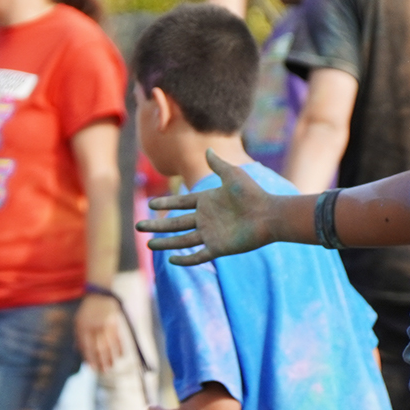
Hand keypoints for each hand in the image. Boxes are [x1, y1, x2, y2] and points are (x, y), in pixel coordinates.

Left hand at [76, 292, 126, 372]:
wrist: (99, 294)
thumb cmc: (87, 311)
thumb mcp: (78, 322)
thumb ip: (79, 337)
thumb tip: (79, 353)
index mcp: (82, 328)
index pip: (86, 347)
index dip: (90, 359)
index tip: (93, 369)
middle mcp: (93, 327)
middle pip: (98, 348)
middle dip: (102, 361)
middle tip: (104, 371)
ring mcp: (105, 324)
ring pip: (109, 345)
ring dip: (111, 357)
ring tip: (112, 366)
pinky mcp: (114, 322)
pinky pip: (118, 337)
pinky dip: (120, 348)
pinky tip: (121, 355)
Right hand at [137, 151, 273, 265]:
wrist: (269, 215)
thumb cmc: (253, 194)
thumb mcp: (233, 175)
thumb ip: (218, 165)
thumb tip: (208, 149)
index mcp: (208, 201)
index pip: (181, 202)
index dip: (166, 202)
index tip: (150, 204)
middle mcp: (206, 219)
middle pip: (176, 223)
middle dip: (157, 225)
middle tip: (139, 226)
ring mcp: (211, 234)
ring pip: (182, 240)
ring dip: (165, 242)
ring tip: (148, 244)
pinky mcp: (219, 248)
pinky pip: (199, 255)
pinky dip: (186, 259)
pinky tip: (171, 259)